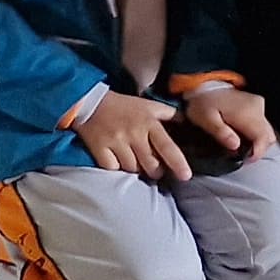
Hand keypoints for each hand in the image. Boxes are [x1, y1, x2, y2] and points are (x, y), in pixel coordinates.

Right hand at [71, 91, 191, 182]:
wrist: (93, 103)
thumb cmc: (125, 106)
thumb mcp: (150, 106)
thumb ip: (169, 115)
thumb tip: (186, 124)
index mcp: (149, 122)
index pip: (167, 146)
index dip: (178, 163)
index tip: (186, 176)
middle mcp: (134, 133)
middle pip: (150, 163)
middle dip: (156, 171)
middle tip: (155, 170)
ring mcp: (116, 142)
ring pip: (132, 168)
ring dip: (136, 170)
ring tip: (136, 164)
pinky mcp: (100, 149)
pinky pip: (113, 168)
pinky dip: (117, 169)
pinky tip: (118, 163)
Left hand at [181, 83, 278, 157]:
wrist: (203, 86)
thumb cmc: (202, 104)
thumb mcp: (204, 120)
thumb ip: (220, 132)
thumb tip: (235, 146)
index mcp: (245, 112)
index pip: (262, 137)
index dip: (257, 153)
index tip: (245, 160)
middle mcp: (257, 107)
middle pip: (269, 136)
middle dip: (258, 150)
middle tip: (242, 156)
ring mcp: (259, 104)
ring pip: (269, 131)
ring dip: (259, 143)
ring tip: (242, 148)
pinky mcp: (258, 104)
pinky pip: (264, 124)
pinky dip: (257, 134)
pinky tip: (243, 136)